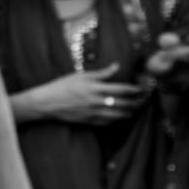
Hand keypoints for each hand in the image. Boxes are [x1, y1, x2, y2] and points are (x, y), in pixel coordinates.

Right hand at [27, 64, 149, 125]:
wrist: (46, 103)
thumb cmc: (62, 86)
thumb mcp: (81, 76)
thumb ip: (101, 73)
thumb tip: (116, 66)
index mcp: (96, 88)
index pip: (122, 89)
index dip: (134, 89)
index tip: (142, 88)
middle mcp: (97, 102)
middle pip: (123, 103)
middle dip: (135, 102)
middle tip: (142, 100)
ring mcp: (93, 113)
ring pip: (117, 115)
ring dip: (128, 113)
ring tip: (134, 110)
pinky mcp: (88, 121)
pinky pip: (106, 122)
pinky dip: (115, 120)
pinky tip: (118, 117)